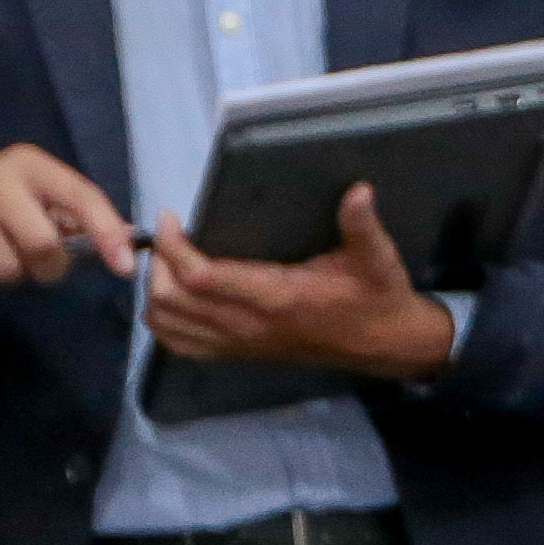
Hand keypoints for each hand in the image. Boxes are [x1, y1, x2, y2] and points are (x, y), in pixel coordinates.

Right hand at [0, 142, 135, 290]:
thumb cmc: (5, 211)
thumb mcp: (44, 205)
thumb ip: (83, 220)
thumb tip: (131, 237)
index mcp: (28, 162)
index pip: (80, 196)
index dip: (106, 233)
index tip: (124, 268)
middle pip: (41, 243)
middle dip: (47, 268)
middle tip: (37, 265)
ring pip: (2, 265)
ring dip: (7, 274)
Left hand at [140, 184, 451, 377]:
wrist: (386, 345)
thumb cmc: (377, 298)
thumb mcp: (377, 260)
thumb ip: (362, 226)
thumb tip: (360, 191)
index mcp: (277, 298)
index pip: (200, 276)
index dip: (174, 245)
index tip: (171, 217)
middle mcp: (250, 325)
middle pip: (172, 300)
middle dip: (159, 264)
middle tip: (171, 236)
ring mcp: (241, 343)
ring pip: (168, 324)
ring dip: (157, 291)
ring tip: (170, 263)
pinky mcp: (239, 353)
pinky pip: (181, 345)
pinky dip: (165, 321)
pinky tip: (175, 296)